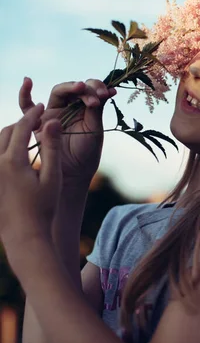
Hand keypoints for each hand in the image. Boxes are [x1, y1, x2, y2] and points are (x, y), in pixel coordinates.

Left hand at [0, 104, 61, 252]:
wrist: (24, 235)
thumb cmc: (43, 208)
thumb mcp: (53, 177)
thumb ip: (52, 147)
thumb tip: (53, 121)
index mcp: (13, 161)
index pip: (22, 127)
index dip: (34, 115)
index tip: (43, 107)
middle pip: (6, 132)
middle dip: (21, 123)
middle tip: (37, 122)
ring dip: (11, 136)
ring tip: (27, 136)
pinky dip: (4, 150)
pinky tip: (16, 155)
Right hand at [19, 77, 116, 183]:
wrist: (73, 173)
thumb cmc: (86, 152)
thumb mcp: (95, 129)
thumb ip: (96, 110)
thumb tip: (106, 91)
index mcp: (85, 107)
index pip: (89, 90)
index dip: (97, 88)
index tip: (107, 94)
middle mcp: (69, 106)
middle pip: (74, 88)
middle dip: (85, 89)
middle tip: (96, 96)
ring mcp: (53, 112)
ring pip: (58, 92)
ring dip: (69, 88)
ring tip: (79, 88)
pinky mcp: (39, 121)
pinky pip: (27, 105)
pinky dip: (24, 93)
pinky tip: (27, 81)